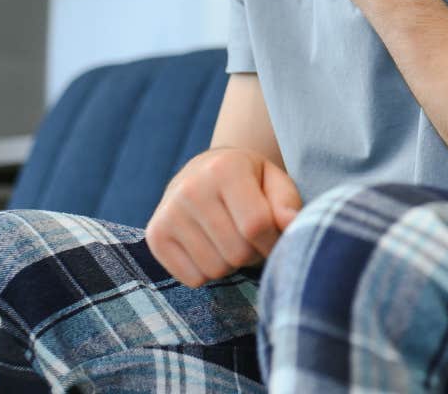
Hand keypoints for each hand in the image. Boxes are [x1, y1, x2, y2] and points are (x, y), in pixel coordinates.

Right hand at [145, 147, 301, 287]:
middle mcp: (191, 187)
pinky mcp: (155, 236)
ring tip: (230, 239)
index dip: (273, 241)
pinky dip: (207, 271)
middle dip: (253, 253)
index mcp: (225, 168)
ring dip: (231, 264)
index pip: (256, 225)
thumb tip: (292, 225)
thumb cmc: (249, 180)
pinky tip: (209, 246)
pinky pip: (193, 279)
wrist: (205, 171)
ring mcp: (168, 212)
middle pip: (236, 251)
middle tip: (251, 237)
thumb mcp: (274, 180)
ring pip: (215, 269)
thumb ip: (287, 203)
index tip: (276, 238)